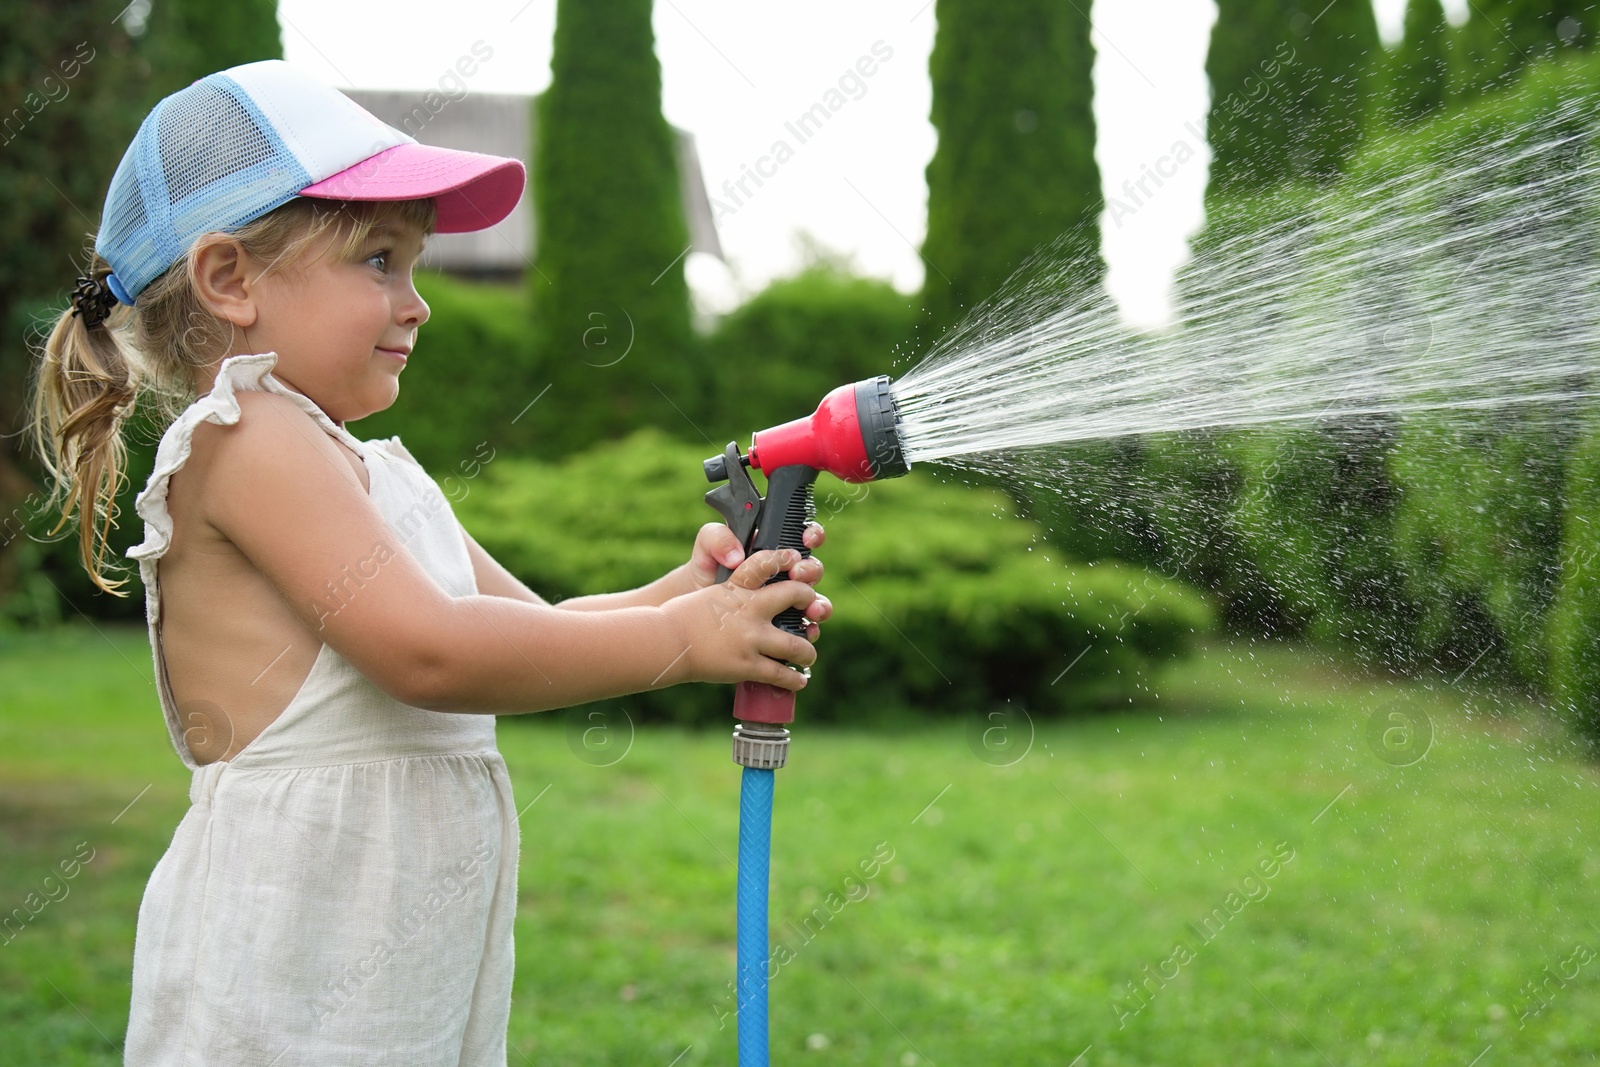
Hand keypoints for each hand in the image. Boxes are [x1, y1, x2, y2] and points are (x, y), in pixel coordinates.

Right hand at [663, 548, 819, 690]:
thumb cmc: (682, 617)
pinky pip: (780, 673)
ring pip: (796, 644)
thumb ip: (731, 592)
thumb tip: (747, 594)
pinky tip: (800, 680)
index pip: (766, 562)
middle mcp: (749, 609)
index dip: (784, 558)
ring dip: (807, 651)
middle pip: (794, 595)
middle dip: (810, 600)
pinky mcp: (747, 664)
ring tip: (808, 654)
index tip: (794, 559)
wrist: (667, 642)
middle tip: (813, 608)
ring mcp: (751, 638)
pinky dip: (794, 679)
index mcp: (737, 586)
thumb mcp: (709, 594)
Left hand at [684, 521, 831, 638]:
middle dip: (811, 571)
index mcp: (773, 550)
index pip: (803, 537)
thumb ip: (719, 538)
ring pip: (816, 601)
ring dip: (820, 605)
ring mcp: (787, 602)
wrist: (693, 604)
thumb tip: (737, 555)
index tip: (807, 539)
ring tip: (812, 610)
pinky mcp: (783, 626)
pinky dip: (811, 630)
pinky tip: (807, 632)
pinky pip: (806, 628)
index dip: (812, 535)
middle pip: (813, 571)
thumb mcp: (706, 549)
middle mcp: (785, 575)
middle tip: (798, 575)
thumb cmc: (705, 571)